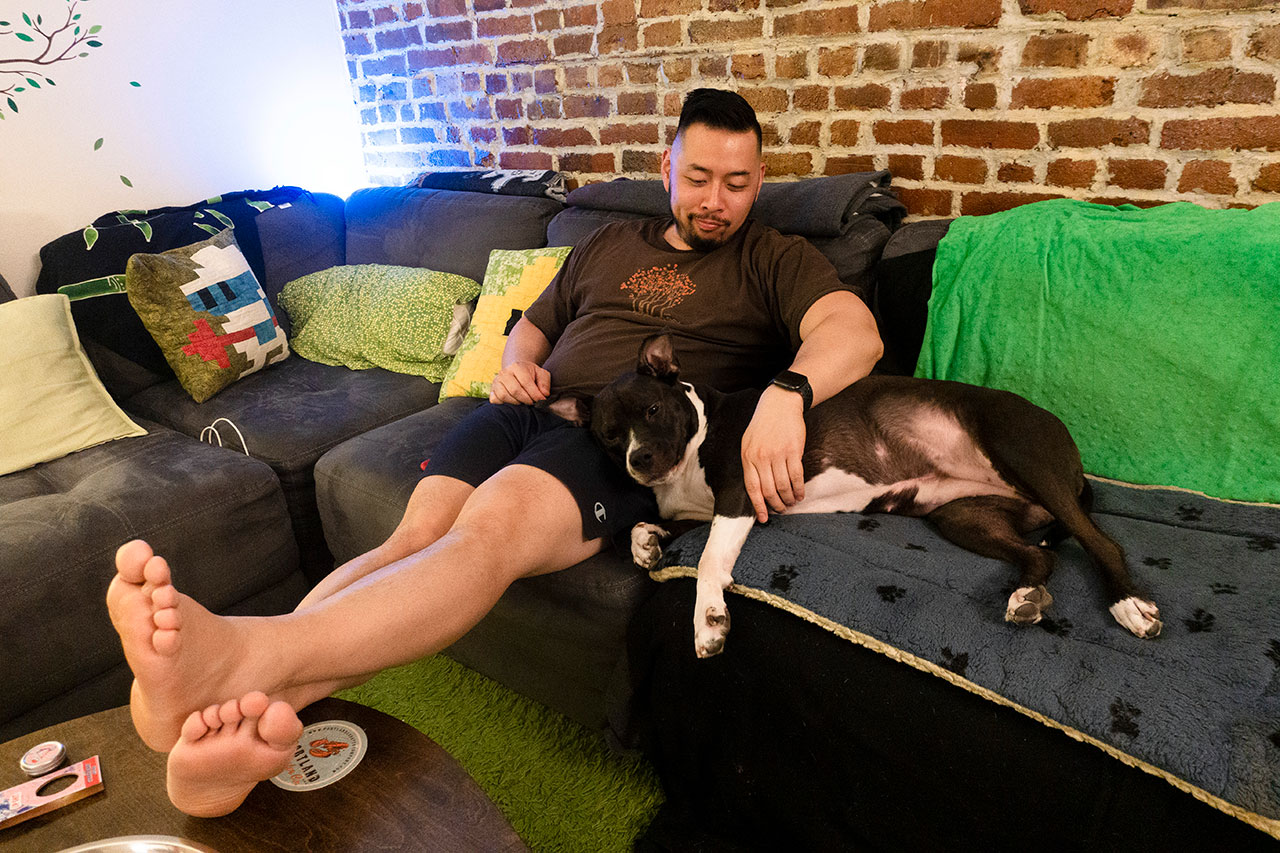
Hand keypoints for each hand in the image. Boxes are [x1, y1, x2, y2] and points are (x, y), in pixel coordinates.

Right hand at [490, 361, 550, 404]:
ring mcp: (496, 382)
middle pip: (514, 390)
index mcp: (517, 366)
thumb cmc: (530, 374)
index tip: (541, 400)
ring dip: (516, 403)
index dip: (535, 394)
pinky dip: (504, 404)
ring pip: (504, 396)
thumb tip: (544, 395)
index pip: (525, 382)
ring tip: (524, 402)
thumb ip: (544, 383)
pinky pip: (495, 400)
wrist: (516, 371)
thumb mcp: (541, 374)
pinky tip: (513, 402)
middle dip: (526, 400)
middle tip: (533, 403)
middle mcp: (504, 373)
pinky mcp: (492, 390)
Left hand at [741, 385, 806, 522]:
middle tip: (782, 510)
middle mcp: (761, 457)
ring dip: (789, 498)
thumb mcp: (749, 442)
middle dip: (776, 505)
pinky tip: (800, 494)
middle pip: (769, 490)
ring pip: (783, 485)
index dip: (758, 505)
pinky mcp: (793, 451)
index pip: (752, 487)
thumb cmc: (764, 424)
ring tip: (792, 502)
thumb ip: (751, 463)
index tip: (764, 518)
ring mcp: (778, 454)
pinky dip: (799, 489)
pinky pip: (796, 476)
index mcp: (748, 457)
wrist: (780, 403)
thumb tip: (758, 488)